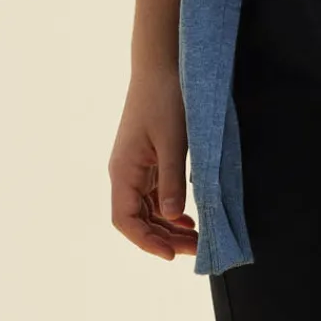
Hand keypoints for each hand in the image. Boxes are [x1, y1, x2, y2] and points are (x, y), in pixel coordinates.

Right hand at [109, 66, 198, 259]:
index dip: (145, 241)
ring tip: (196, 239)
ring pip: (147, 211)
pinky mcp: (148, 161)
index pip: (124, 220)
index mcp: (124, 170)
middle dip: (164, 239)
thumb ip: (172, 180)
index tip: (171, 255)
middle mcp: (125, 173)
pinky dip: (170, 212)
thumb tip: (172, 218)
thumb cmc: (166, 98)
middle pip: (137, 220)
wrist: (162, 65)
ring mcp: (136, 168)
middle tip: (196, 250)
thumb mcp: (173, 141)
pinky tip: (189, 219)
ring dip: (168, 228)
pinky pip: (155, 196)